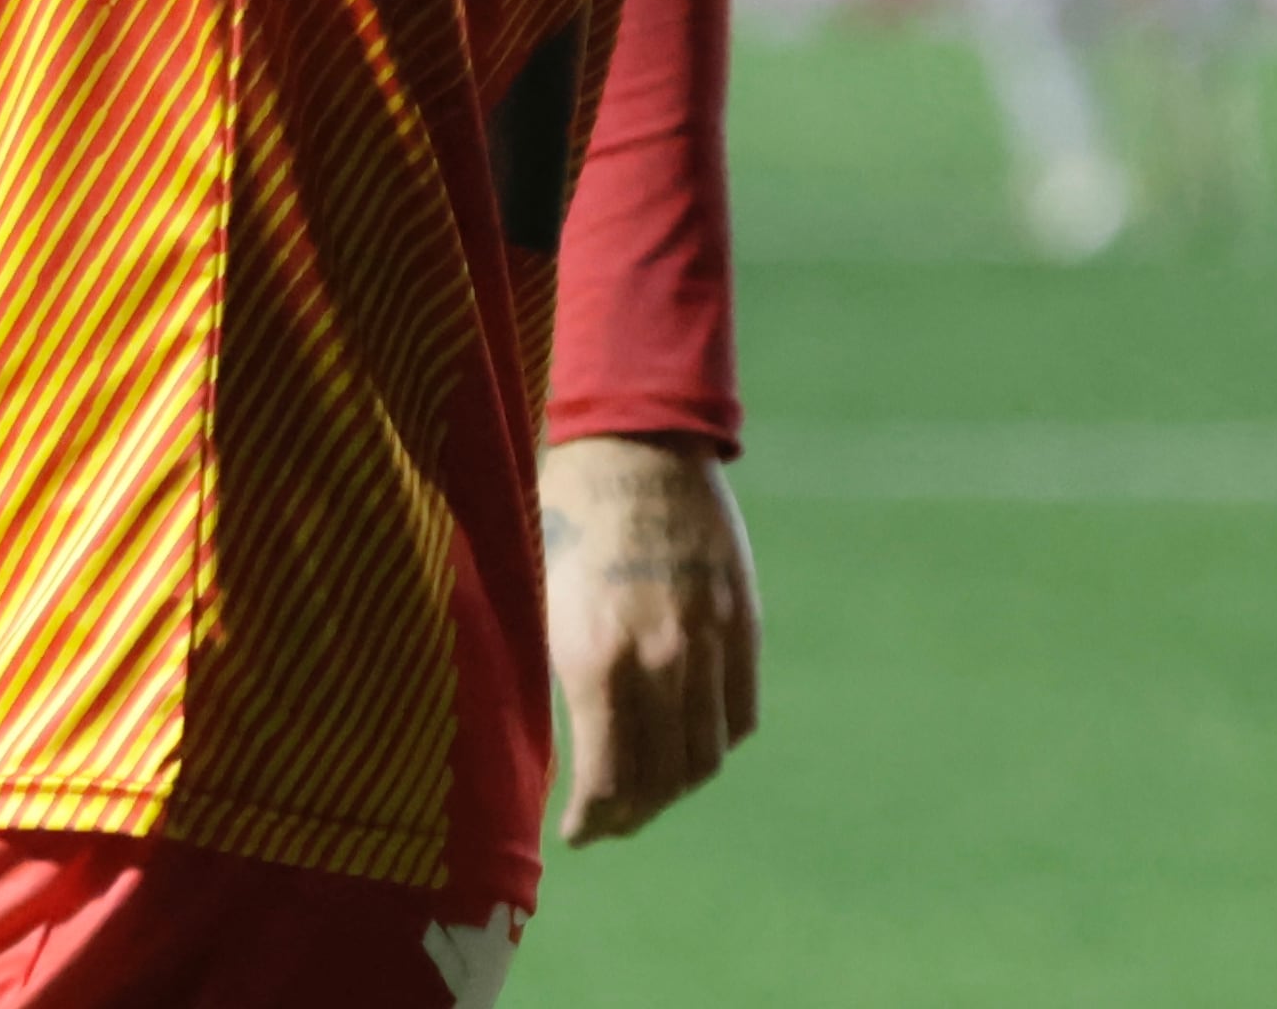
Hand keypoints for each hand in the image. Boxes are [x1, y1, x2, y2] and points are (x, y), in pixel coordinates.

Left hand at [541, 433, 761, 841]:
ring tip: (648, 791)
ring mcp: (709, 643)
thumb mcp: (535, 597)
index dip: (593, 822)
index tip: (577, 834)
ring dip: (677, 787)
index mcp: (594, 658)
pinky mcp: (741, 623)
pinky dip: (715, 741)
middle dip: (633, 814)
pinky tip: (686, 742)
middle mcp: (659, 661)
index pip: (609, 780)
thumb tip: (552, 742)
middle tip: (610, 822)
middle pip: (663, 780)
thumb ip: (554, 673)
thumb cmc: (562, 514)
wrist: (634, 442)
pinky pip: (738, 713)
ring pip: (706, 754)